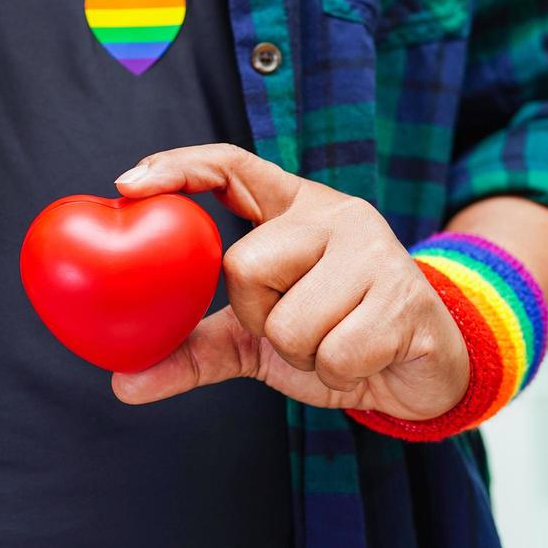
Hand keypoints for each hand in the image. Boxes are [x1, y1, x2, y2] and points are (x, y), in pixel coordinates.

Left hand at [110, 144, 467, 421]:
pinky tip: (364, 357)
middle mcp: (335, 215)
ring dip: (302, 353)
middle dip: (257, 315)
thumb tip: (123, 382)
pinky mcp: (406, 296)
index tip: (126, 184)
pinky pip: (335, 352)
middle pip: (244, 264)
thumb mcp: (257, 340)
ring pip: (290, 320)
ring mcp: (375, 251)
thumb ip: (194, 350)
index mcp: (293, 207)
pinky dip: (338, 372)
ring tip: (333, 342)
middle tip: (291, 324)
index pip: (230, 165)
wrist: (424, 372)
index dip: (178, 166)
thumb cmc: (334, 337)